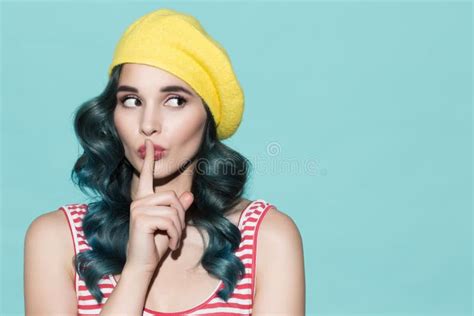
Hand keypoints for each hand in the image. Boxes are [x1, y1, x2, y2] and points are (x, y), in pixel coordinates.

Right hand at [125, 139, 193, 272]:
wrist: (144, 264)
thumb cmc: (156, 244)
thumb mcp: (171, 224)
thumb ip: (178, 209)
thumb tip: (189, 195)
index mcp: (144, 199)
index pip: (146, 175)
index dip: (149, 159)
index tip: (150, 143)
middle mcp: (139, 201)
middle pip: (172, 196)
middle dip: (181, 216)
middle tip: (177, 234)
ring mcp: (138, 209)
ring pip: (173, 209)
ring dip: (178, 228)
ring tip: (173, 240)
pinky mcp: (140, 219)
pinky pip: (169, 220)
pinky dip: (175, 235)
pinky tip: (170, 245)